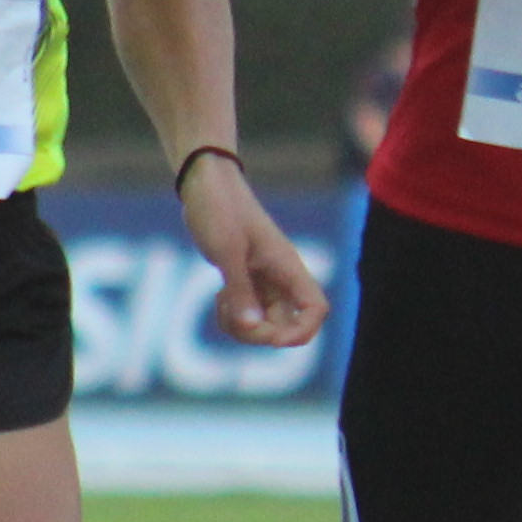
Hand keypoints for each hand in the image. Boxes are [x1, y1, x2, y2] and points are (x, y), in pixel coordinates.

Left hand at [184, 162, 329, 349]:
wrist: (206, 183)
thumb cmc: (220, 209)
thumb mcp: (227, 251)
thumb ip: (240, 290)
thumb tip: (251, 326)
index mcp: (287, 266)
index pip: (315, 310)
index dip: (301, 331)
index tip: (270, 337)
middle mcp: (281, 278)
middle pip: (287, 325)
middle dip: (260, 332)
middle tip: (234, 316)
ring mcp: (265, 281)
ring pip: (265, 322)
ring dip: (243, 326)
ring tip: (223, 301)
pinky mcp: (247, 280)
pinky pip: (248, 313)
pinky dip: (234, 315)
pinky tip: (220, 297)